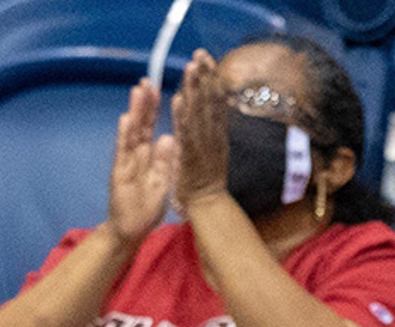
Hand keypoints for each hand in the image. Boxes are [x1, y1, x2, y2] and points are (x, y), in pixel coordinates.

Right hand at [104, 79, 177, 247]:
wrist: (131, 229)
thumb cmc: (146, 205)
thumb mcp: (162, 180)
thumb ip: (165, 160)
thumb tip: (170, 138)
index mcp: (147, 155)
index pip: (151, 126)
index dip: (155, 107)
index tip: (159, 87)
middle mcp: (135, 154)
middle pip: (141, 123)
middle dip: (144, 102)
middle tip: (148, 79)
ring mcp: (126, 161)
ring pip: (131, 132)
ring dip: (134, 111)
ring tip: (138, 91)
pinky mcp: (119, 173)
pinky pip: (123, 152)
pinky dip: (124, 136)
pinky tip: (126, 120)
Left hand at [171, 50, 231, 213]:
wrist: (208, 204)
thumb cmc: (207, 178)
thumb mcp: (213, 149)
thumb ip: (213, 129)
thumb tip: (212, 109)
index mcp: (216, 132)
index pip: (214, 100)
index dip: (211, 78)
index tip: (207, 59)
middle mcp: (211, 135)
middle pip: (209, 101)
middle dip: (204, 77)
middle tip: (200, 54)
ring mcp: (201, 145)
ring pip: (198, 113)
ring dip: (194, 89)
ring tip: (191, 67)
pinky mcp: (189, 156)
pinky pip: (185, 134)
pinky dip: (181, 116)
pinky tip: (178, 99)